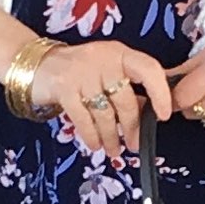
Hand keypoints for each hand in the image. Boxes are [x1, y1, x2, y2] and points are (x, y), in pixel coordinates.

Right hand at [33, 37, 174, 156]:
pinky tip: (95, 144)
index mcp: (120, 53)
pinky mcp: (64, 88)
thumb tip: (152, 112)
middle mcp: (103, 59)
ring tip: (113, 150)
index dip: (160, 93)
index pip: (149, 69)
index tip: (164, 115)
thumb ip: (129, 86)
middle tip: (134, 145)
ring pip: (104, 113)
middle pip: (125, 100)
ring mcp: (82, 73)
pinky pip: (83, 118)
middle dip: (132, 128)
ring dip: (111, 137)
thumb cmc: (81, 70)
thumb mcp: (108, 70)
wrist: (39, 64)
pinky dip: (91, 135)